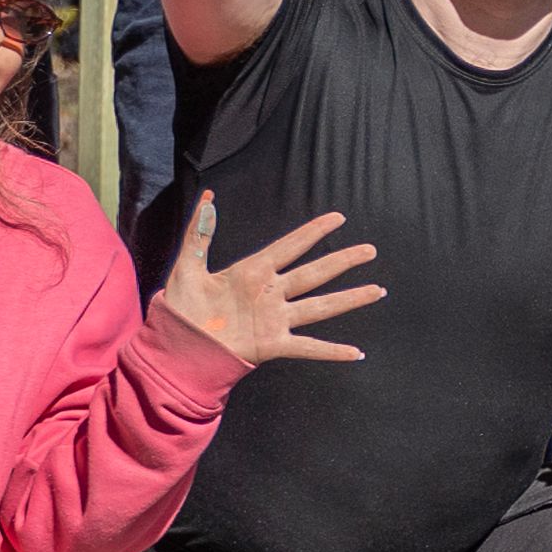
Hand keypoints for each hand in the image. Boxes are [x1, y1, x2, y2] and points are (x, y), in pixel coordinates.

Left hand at [153, 196, 384, 369]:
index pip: (289, 246)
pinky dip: (332, 351)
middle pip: (315, 273)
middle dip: (343, 261)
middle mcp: (270, 294)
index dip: (313, 232)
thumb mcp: (187, 266)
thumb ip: (199, 233)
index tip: (338, 218)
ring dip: (349, 299)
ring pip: (320, 306)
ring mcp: (274, 320)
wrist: (174, 348)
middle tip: (370, 250)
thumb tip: (208, 198)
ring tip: (376, 290)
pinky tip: (355, 353)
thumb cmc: (180, 309)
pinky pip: (308, 347)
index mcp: (252, 272)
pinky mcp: (272, 345)